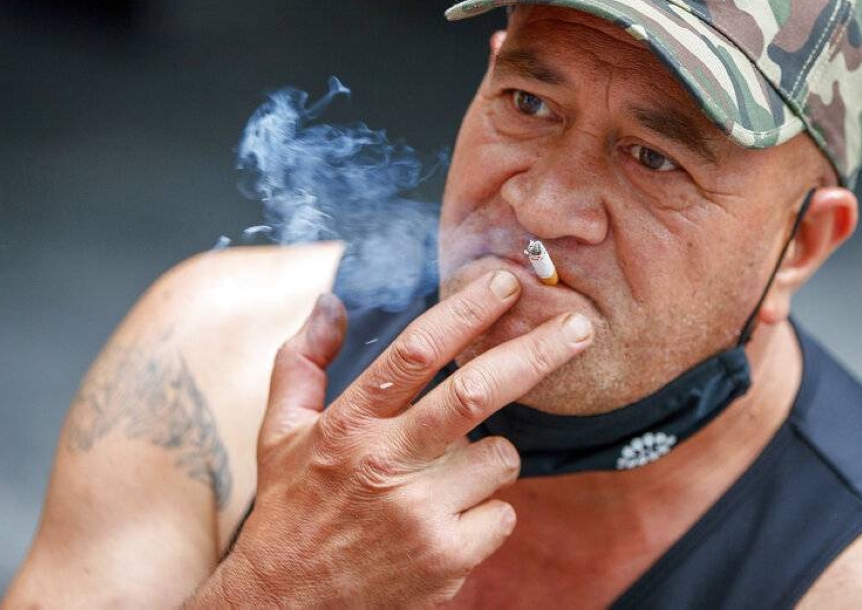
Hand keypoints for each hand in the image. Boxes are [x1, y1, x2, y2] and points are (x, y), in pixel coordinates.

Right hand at [195, 270, 592, 607]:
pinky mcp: (448, 559)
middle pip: (476, 394)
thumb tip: (330, 301)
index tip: (508, 283)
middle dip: (536, 355)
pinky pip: (504, 512)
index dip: (467, 312)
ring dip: (491, 457)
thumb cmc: (292, 509)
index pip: (416, 354)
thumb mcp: (281, 431)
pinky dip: (487, 510)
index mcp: (350, 425)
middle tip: (580, 328)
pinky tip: (448, 520)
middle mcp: (387, 465)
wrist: (289, 605)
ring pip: (501, 457)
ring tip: (447, 475)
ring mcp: (421, 516)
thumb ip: (304, 361)